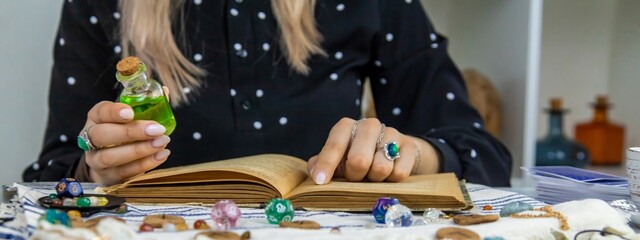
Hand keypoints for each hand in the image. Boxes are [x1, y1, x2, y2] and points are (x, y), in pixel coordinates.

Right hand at [80, 101, 170, 184]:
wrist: (110, 163)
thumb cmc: (123, 133)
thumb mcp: (130, 117)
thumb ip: (145, 105)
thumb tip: (165, 92)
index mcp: (96, 118)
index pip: (100, 112)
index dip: (113, 112)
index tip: (131, 112)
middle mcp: (90, 139)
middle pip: (102, 135)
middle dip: (131, 132)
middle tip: (157, 129)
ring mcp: (96, 160)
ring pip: (110, 157)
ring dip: (139, 150)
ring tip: (162, 143)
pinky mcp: (107, 177)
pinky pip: (123, 173)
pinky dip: (144, 164)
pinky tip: (161, 155)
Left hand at [307, 118, 438, 183]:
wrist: (391, 151)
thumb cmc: (355, 155)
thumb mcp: (336, 158)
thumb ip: (321, 164)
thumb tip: (315, 173)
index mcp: (346, 127)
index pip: (334, 146)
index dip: (326, 165)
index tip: (321, 181)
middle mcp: (368, 125)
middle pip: (359, 160)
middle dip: (355, 176)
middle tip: (355, 177)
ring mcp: (391, 133)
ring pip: (381, 168)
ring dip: (374, 179)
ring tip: (372, 175)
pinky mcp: (408, 146)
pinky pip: (399, 173)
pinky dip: (391, 180)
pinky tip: (388, 174)